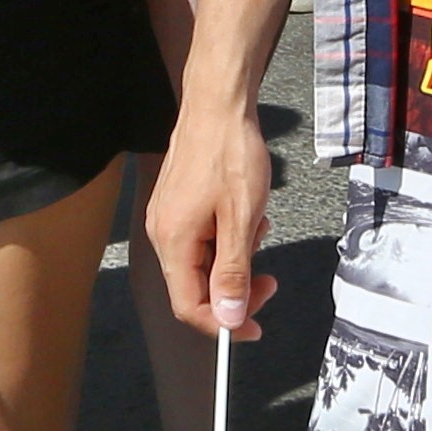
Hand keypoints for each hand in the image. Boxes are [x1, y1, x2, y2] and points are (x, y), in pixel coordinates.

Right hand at [142, 92, 278, 346]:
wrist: (219, 104)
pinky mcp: (177, 204)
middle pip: (195, 286)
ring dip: (236, 258)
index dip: (223, 323)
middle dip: (235, 287)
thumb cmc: (230, 154)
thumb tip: (228, 318)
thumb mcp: (242, 219)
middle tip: (269, 277)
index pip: (189, 306)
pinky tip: (246, 215)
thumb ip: (233, 273)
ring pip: (202, 262)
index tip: (255, 325)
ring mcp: (167, 218)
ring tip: (259, 228)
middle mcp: (162, 233)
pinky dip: (227, 237)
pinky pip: (201, 239)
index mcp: (172, 241)